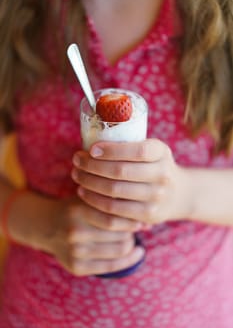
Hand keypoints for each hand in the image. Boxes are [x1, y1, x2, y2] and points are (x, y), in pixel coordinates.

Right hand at [9, 191, 143, 275]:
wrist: (48, 225)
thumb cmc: (78, 208)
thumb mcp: (92, 198)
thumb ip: (117, 204)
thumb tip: (149, 223)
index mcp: (78, 210)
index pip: (114, 219)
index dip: (132, 219)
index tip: (141, 216)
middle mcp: (74, 232)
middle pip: (120, 235)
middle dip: (132, 231)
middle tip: (135, 226)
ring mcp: (74, 252)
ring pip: (119, 250)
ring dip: (130, 243)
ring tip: (130, 236)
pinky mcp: (76, 267)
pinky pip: (112, 267)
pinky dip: (130, 260)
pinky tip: (137, 252)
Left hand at [72, 139, 190, 225]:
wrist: (178, 194)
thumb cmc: (154, 166)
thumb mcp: (151, 151)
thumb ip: (129, 146)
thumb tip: (91, 140)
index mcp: (161, 153)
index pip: (137, 150)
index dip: (112, 150)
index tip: (91, 149)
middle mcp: (162, 175)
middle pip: (121, 171)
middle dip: (92, 166)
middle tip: (76, 161)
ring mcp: (157, 197)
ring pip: (114, 192)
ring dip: (89, 183)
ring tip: (76, 175)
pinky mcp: (148, 215)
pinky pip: (115, 211)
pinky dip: (94, 201)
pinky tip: (83, 193)